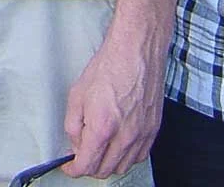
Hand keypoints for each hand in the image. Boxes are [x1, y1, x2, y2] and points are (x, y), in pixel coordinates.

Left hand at [60, 22, 164, 178]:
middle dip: (89, 167)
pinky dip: (127, 157)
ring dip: (108, 164)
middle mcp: (125, 136)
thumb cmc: (108, 66)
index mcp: (103, 127)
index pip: (87, 164)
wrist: (136, 52)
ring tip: (99, 150)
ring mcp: (142, 134)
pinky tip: (118, 146)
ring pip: (124, 166)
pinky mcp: (154, 129)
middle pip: (105, 170)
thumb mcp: (77, 94)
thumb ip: (73, 125)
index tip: (69, 166)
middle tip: (81, 156)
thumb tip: (76, 144)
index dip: (74, 169)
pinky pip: (140, 156)